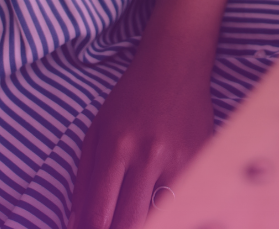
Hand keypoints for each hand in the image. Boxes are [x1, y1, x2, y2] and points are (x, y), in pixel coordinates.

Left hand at [67, 43, 214, 228]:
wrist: (176, 65)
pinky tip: (160, 210)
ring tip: (136, 217)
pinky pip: (184, 201)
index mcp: (116, 146)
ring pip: (160, 216)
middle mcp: (148, 155)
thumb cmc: (130, 99)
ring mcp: (179, 159)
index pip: (99, 212)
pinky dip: (171, 212)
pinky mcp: (202, 159)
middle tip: (112, 227)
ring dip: (145, 222)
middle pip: (129, 222)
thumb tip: (76, 224)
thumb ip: (83, 180)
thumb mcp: (96, 132)